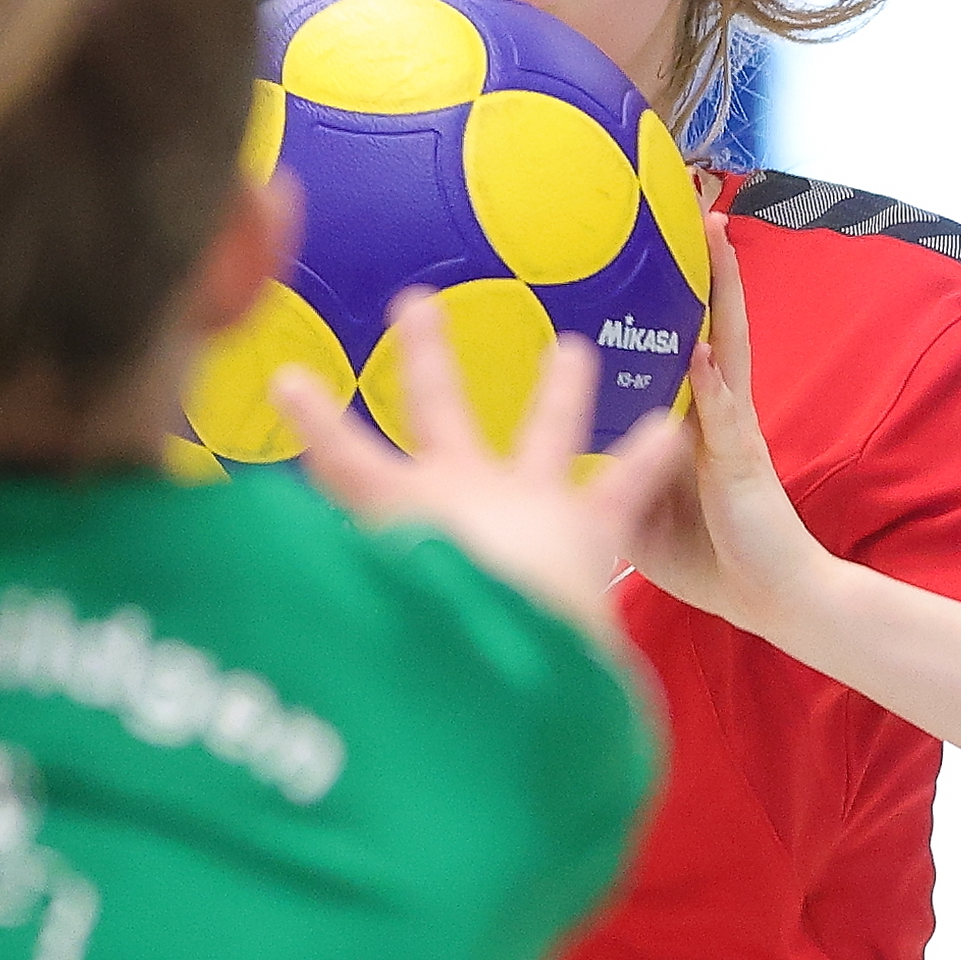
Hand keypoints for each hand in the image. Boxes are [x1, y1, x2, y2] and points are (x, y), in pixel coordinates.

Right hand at [269, 294, 689, 643]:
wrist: (504, 657)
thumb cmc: (428, 641)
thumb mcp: (373, 608)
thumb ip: (348, 595)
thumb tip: (294, 634)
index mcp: (401, 511)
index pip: (343, 458)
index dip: (314, 421)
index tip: (290, 378)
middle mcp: (463, 490)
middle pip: (438, 409)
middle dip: (428, 357)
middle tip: (417, 302)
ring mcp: (529, 501)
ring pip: (547, 432)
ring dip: (562, 392)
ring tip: (574, 350)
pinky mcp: (588, 529)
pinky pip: (625, 484)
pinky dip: (648, 459)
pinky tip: (671, 430)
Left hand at [627, 212, 834, 640]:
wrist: (769, 596)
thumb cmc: (703, 554)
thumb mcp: (633, 510)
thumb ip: (601, 473)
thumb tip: (539, 455)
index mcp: (688, 416)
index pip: (681, 336)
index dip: (673, 289)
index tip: (657, 235)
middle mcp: (714, 409)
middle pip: (709, 320)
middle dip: (705, 264)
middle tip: (696, 199)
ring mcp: (731, 430)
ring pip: (726, 344)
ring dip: (722, 292)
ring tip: (714, 236)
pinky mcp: (742, 462)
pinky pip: (725, 415)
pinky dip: (713, 381)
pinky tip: (703, 350)